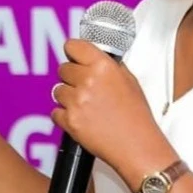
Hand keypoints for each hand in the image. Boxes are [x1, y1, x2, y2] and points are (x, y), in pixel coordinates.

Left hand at [51, 39, 172, 179]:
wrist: (137, 146)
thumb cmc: (137, 117)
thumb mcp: (130, 80)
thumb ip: (109, 66)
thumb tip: (95, 57)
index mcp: (103, 66)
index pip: (73, 46)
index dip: (73, 52)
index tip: (74, 55)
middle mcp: (88, 80)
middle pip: (63, 68)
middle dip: (72, 77)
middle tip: (85, 87)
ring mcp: (76, 101)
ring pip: (57, 90)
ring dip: (68, 96)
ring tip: (86, 105)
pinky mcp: (69, 121)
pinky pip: (55, 112)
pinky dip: (65, 116)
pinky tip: (82, 118)